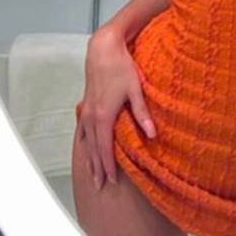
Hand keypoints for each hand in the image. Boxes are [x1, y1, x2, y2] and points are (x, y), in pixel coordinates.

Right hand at [76, 27, 155, 190]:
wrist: (102, 49)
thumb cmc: (121, 67)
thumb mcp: (136, 89)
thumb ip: (142, 113)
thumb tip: (152, 134)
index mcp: (104, 116)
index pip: (105, 148)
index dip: (108, 165)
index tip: (111, 180)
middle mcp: (92, 116)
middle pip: (93, 148)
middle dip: (97, 167)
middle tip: (100, 186)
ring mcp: (87, 110)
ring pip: (86, 140)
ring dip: (89, 158)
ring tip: (91, 173)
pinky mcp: (86, 104)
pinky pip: (83, 129)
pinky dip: (85, 142)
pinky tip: (86, 147)